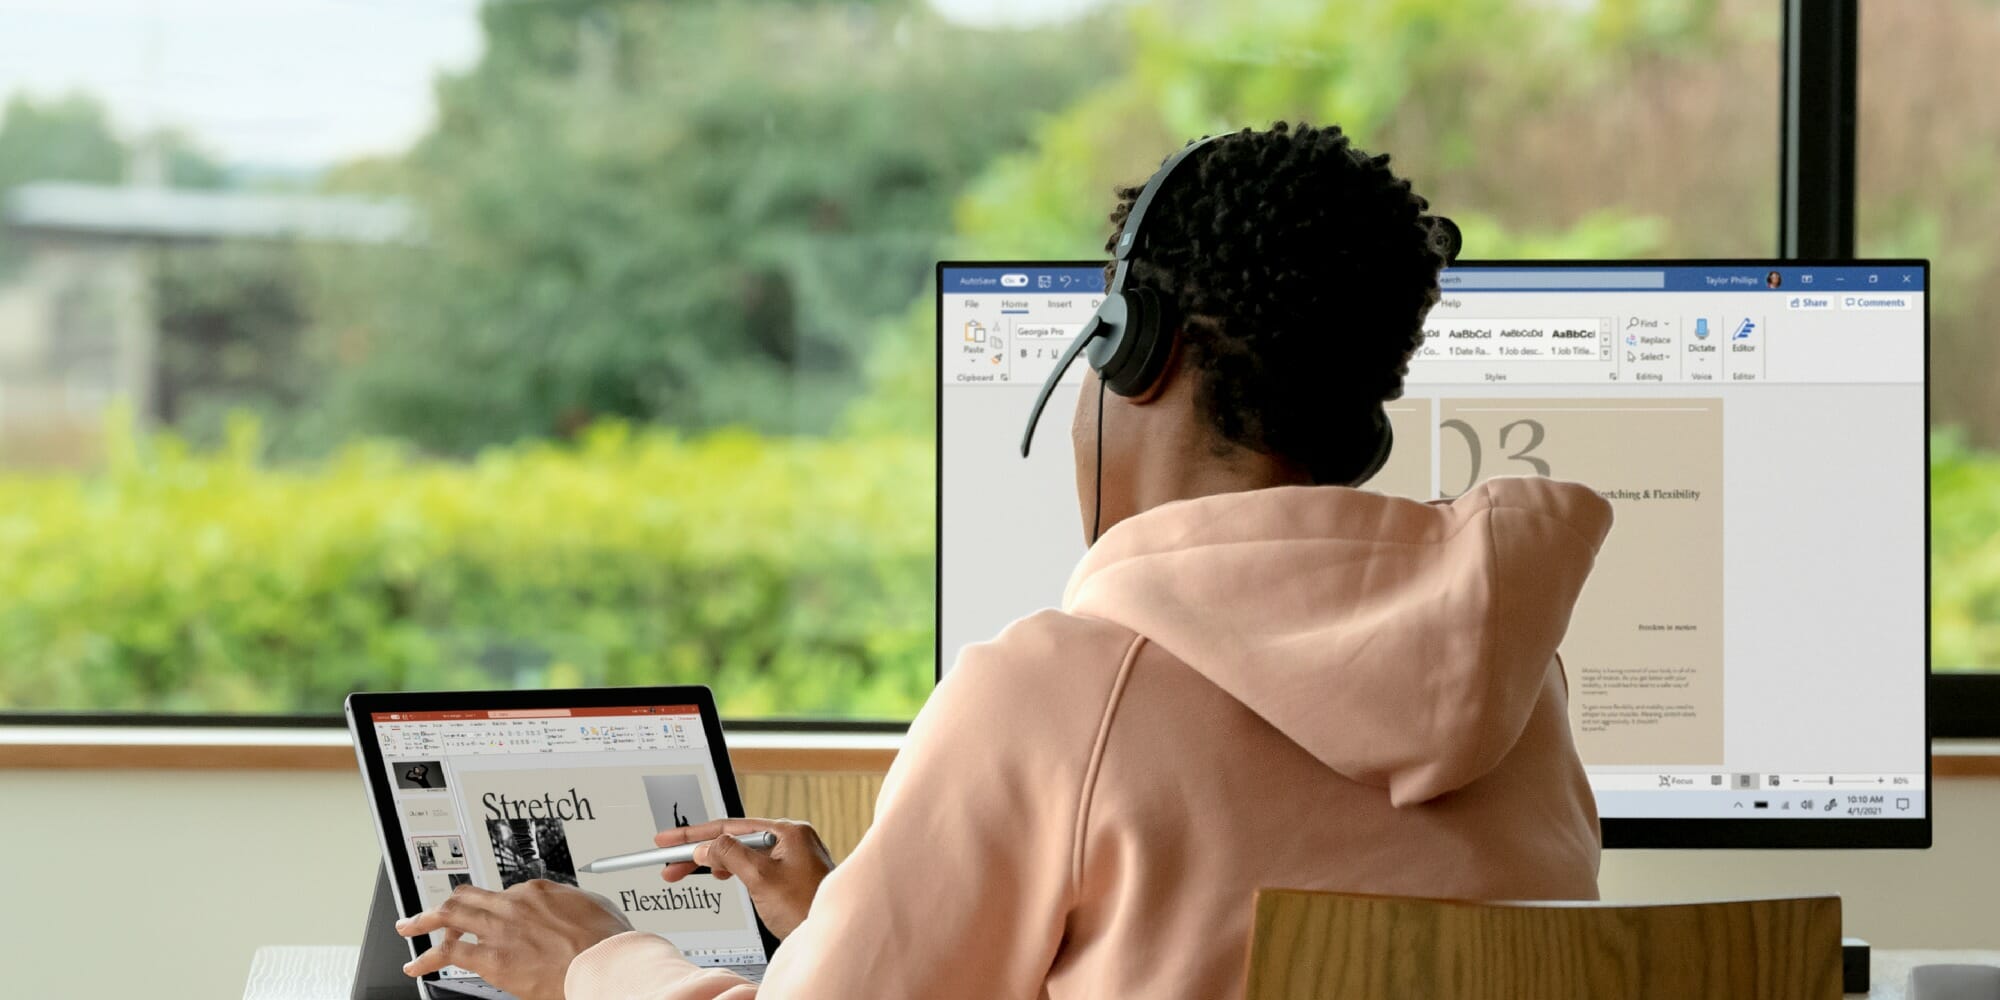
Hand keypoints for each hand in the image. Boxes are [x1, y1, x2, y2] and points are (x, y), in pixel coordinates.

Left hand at [396, 880, 633, 999]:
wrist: (603, 962)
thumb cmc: (605, 941)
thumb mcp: (593, 907)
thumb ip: (571, 905)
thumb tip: (571, 909)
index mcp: (537, 891)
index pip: (502, 893)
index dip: (492, 906)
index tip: (487, 915)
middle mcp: (513, 904)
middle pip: (467, 897)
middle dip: (443, 904)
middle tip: (426, 912)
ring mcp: (500, 930)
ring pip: (451, 917)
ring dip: (424, 922)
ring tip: (409, 928)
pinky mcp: (492, 959)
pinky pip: (452, 953)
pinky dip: (430, 958)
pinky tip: (419, 965)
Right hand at [658, 818, 833, 938]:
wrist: (831, 937)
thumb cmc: (808, 909)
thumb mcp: (761, 879)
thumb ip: (730, 856)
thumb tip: (706, 845)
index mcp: (787, 832)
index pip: (730, 827)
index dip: (694, 835)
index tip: (669, 840)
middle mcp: (790, 840)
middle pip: (733, 839)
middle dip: (699, 851)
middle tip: (669, 863)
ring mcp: (790, 857)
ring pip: (740, 853)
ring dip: (712, 862)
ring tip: (685, 872)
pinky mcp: (788, 875)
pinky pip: (752, 865)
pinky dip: (731, 870)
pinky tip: (719, 875)